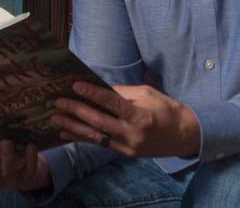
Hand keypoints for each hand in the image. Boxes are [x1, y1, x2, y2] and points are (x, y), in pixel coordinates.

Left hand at [52, 82, 200, 157]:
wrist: (184, 135)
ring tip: (55, 119)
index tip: (76, 85)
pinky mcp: (125, 153)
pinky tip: (67, 133)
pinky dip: (83, 137)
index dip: (92, 93)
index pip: (112, 103)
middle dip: (76, 111)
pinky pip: (100, 144)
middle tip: (58, 102)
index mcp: (140, 116)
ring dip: (73, 127)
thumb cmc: (168, 110)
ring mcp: (127, 146)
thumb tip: (101, 89)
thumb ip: (124, 93)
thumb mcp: (149, 94)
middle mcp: (131, 134)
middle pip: (98, 122)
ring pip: (95, 136)